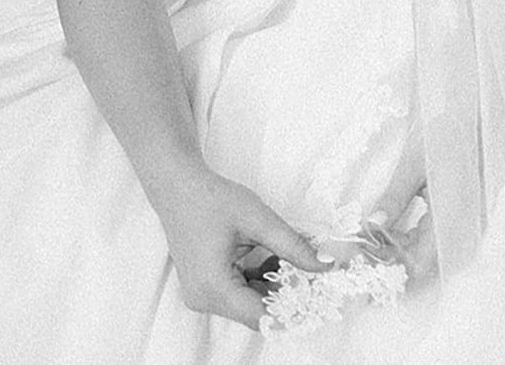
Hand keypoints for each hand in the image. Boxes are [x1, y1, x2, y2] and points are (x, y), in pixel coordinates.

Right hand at [153, 169, 331, 330]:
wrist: (179, 188)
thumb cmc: (213, 200)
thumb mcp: (260, 221)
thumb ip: (293, 247)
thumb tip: (325, 265)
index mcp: (214, 288)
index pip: (262, 316)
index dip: (293, 309)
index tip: (317, 294)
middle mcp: (204, 299)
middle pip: (257, 311)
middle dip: (286, 294)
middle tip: (310, 270)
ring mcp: (202, 295)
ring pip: (250, 303)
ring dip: (274, 285)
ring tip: (289, 256)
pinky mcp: (205, 287)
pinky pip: (240, 294)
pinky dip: (259, 280)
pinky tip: (272, 257)